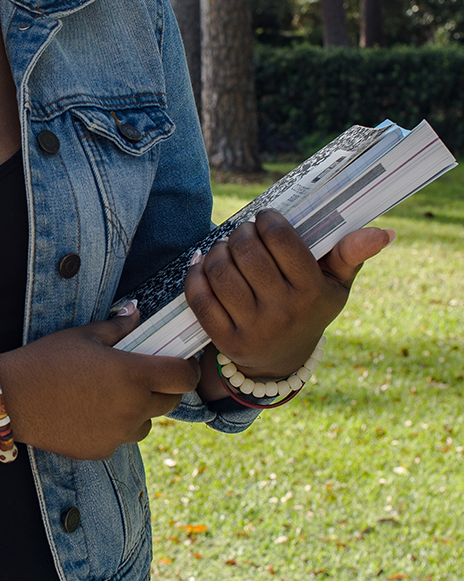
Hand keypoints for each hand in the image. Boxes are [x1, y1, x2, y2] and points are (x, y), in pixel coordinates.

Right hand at [0, 313, 198, 457]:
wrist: (11, 399)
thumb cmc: (46, 361)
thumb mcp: (84, 335)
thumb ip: (118, 326)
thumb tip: (136, 312)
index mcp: (133, 374)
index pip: (184, 377)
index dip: (188, 370)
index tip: (180, 364)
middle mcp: (132, 407)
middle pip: (171, 402)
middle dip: (165, 388)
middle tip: (144, 376)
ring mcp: (118, 433)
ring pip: (146, 423)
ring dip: (140, 410)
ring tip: (113, 396)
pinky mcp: (101, 450)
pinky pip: (121, 438)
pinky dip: (114, 426)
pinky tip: (90, 412)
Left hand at [184, 209, 394, 379]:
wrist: (281, 361)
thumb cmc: (309, 308)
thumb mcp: (335, 285)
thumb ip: (352, 254)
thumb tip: (384, 231)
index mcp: (311, 292)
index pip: (281, 240)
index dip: (267, 220)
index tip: (265, 219)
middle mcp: (283, 311)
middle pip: (247, 253)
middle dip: (241, 233)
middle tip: (244, 233)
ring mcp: (253, 328)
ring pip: (220, 272)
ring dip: (217, 250)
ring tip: (225, 248)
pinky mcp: (226, 340)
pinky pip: (200, 299)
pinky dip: (196, 274)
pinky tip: (202, 263)